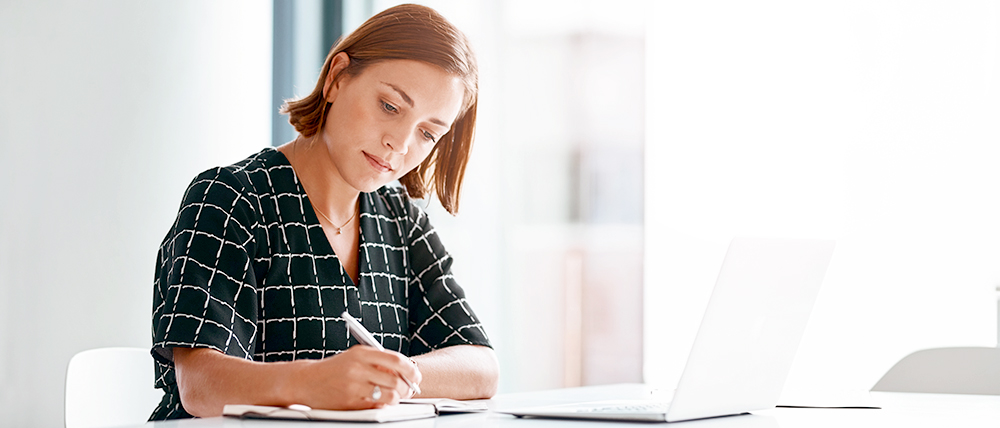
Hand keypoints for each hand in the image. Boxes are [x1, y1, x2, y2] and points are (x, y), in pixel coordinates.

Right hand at [288, 345, 421, 409]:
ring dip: (396, 398)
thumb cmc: (334, 369)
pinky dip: (382, 405)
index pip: (395, 360)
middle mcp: (357, 368)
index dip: (410, 369)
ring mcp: (353, 386)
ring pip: (389, 396)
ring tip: (394, 397)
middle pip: (395, 380)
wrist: (306, 381)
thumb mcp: (355, 357)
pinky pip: (376, 406)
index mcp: (361, 353)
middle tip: (409, 390)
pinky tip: (379, 402)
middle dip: (407, 387)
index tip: (416, 375)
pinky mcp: (350, 402)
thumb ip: (378, 361)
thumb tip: (405, 372)